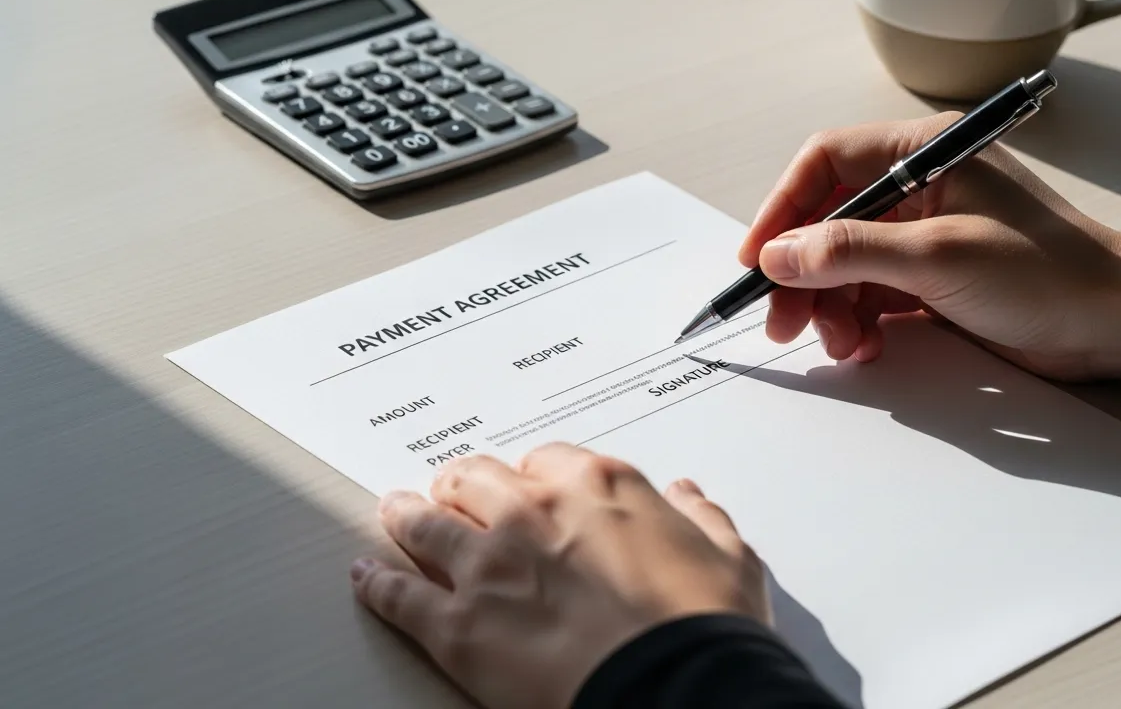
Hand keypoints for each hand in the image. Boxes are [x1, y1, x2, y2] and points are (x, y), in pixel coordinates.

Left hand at [350, 444, 767, 708]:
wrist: (674, 687)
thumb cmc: (704, 627)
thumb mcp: (728, 558)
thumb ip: (703, 520)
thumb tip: (690, 498)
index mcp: (600, 486)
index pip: (547, 460)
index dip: (535, 475)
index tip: (532, 485)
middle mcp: (535, 512)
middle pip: (477, 480)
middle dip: (464, 485)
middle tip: (454, 489)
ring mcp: (489, 565)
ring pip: (427, 522)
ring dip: (407, 514)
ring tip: (394, 510)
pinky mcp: (458, 625)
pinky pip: (401, 594)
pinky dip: (378, 583)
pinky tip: (366, 576)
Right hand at [740, 113, 1120, 384]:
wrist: (1113, 323)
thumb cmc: (1043, 272)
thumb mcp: (936, 256)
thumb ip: (849, 252)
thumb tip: (776, 256)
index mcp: (924, 152)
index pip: (825, 164)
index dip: (782, 209)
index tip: (757, 260)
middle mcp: (920, 186)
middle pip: (828, 222)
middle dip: (802, 274)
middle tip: (781, 322)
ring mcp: (925, 235)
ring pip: (846, 266)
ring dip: (832, 308)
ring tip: (844, 346)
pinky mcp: (934, 280)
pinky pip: (873, 296)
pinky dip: (860, 324)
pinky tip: (866, 348)